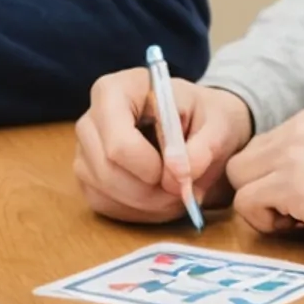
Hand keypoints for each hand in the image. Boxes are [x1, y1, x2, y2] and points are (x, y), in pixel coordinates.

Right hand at [74, 67, 253, 223]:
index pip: (119, 143)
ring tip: (178, 192)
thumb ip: (204, 147)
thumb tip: (178, 178)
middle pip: (108, 171)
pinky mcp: (87, 178)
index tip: (182, 171)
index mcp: (115, 91)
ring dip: (149, 204)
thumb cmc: (204, 117)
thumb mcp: (219, 124)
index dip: (151, 167)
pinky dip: (138, 211)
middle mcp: (90, 120)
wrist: (198, 126)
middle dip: (152, 191)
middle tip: (185, 189)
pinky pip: (105, 205)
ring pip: (106, 192)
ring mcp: (84, 151)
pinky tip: (161, 198)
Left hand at [224, 107, 303, 252]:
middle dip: (260, 192)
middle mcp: (296, 130)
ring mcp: (292, 156)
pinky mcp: (293, 185)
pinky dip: (268, 223)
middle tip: (299, 215)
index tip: (303, 201)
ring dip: (263, 208)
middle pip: (241, 164)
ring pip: (238, 182)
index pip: (259, 150)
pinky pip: (247, 204)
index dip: (272, 181)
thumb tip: (282, 191)